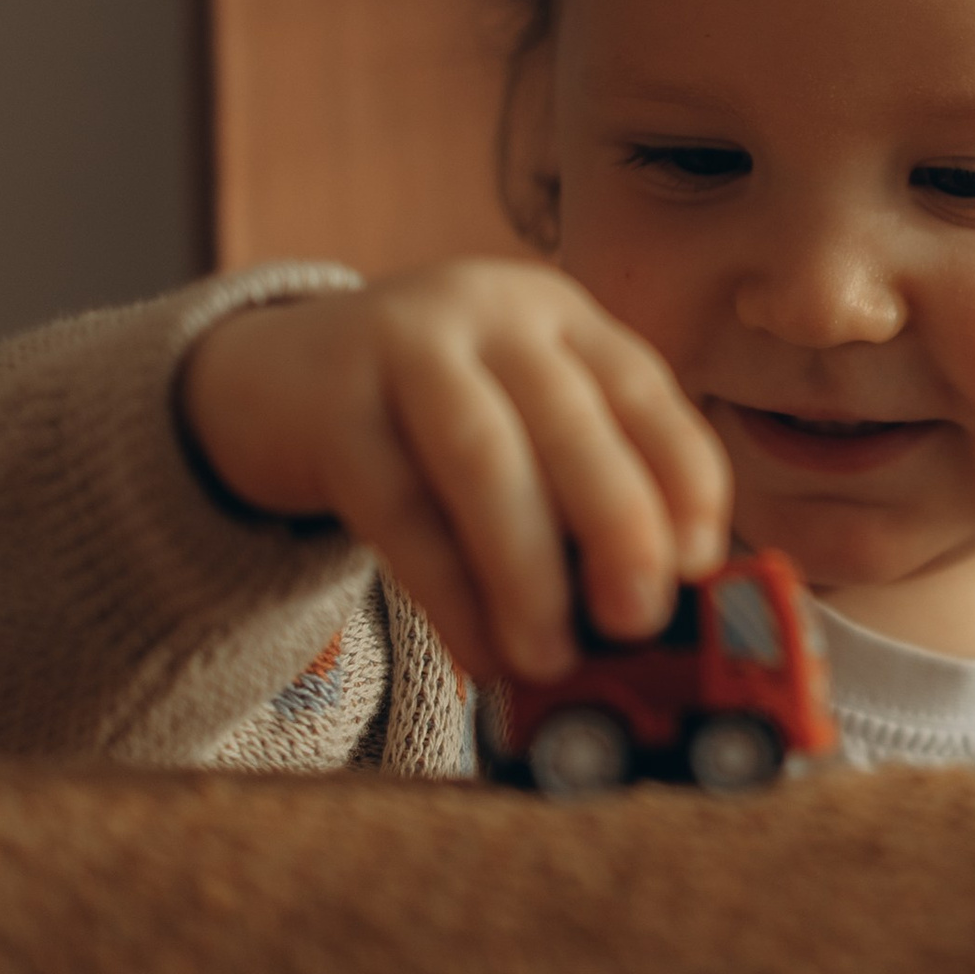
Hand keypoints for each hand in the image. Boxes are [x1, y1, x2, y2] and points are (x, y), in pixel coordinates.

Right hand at [178, 262, 728, 684]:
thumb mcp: (515, 417)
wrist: (271, 374)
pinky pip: (397, 509)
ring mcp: (403, 349)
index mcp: (558, 315)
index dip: (684, 476)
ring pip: (482, 458)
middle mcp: (490, 313)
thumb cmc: (430, 423)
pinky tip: (480, 655)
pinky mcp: (330, 408)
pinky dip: (449, 594)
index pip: (644, 387)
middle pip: (569, 417)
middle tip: (638, 620)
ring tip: (551, 659)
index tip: (703, 565)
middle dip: (617, 523)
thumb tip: (657, 608)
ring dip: (527, 569)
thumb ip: (577, 486)